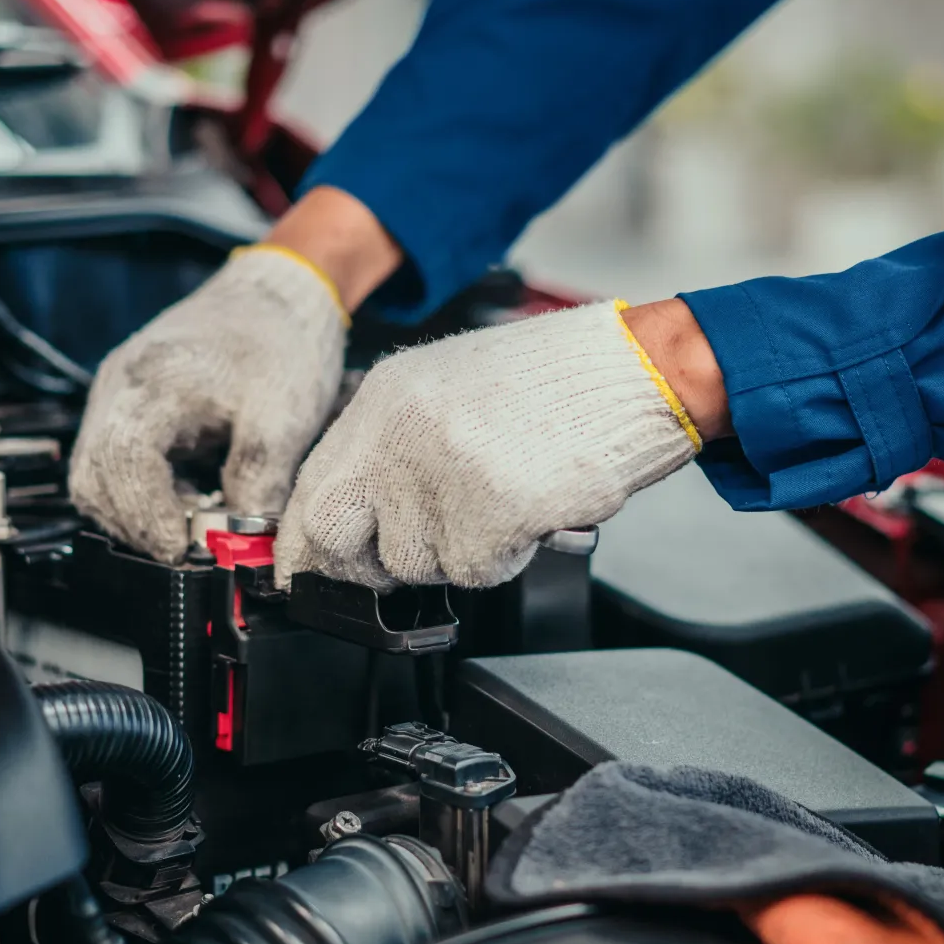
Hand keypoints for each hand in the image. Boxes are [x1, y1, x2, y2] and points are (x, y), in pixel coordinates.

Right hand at [69, 189, 399, 561]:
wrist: (279, 293)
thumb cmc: (281, 341)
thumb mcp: (284, 419)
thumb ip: (259, 485)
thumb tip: (244, 543)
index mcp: (152, 384)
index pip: (122, 466)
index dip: (149, 519)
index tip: (184, 551)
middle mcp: (119, 387)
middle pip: (93, 478)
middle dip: (138, 524)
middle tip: (189, 549)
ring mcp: (116, 393)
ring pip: (95, 475)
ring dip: (136, 512)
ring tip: (191, 523)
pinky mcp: (126, 402)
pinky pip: (112, 461)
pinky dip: (141, 491)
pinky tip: (185, 499)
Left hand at [275, 299, 706, 589]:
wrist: (634, 372)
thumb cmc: (556, 384)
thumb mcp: (448, 388)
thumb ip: (391, 445)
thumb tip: (350, 513)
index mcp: (386, 397)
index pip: (312, 490)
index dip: (310, 542)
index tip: (309, 569)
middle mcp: (402, 431)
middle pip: (338, 535)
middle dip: (365, 564)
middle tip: (409, 555)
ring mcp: (443, 471)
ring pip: (416, 562)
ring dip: (458, 551)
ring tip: (502, 498)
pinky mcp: (490, 509)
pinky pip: (474, 571)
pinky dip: (504, 556)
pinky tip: (529, 509)